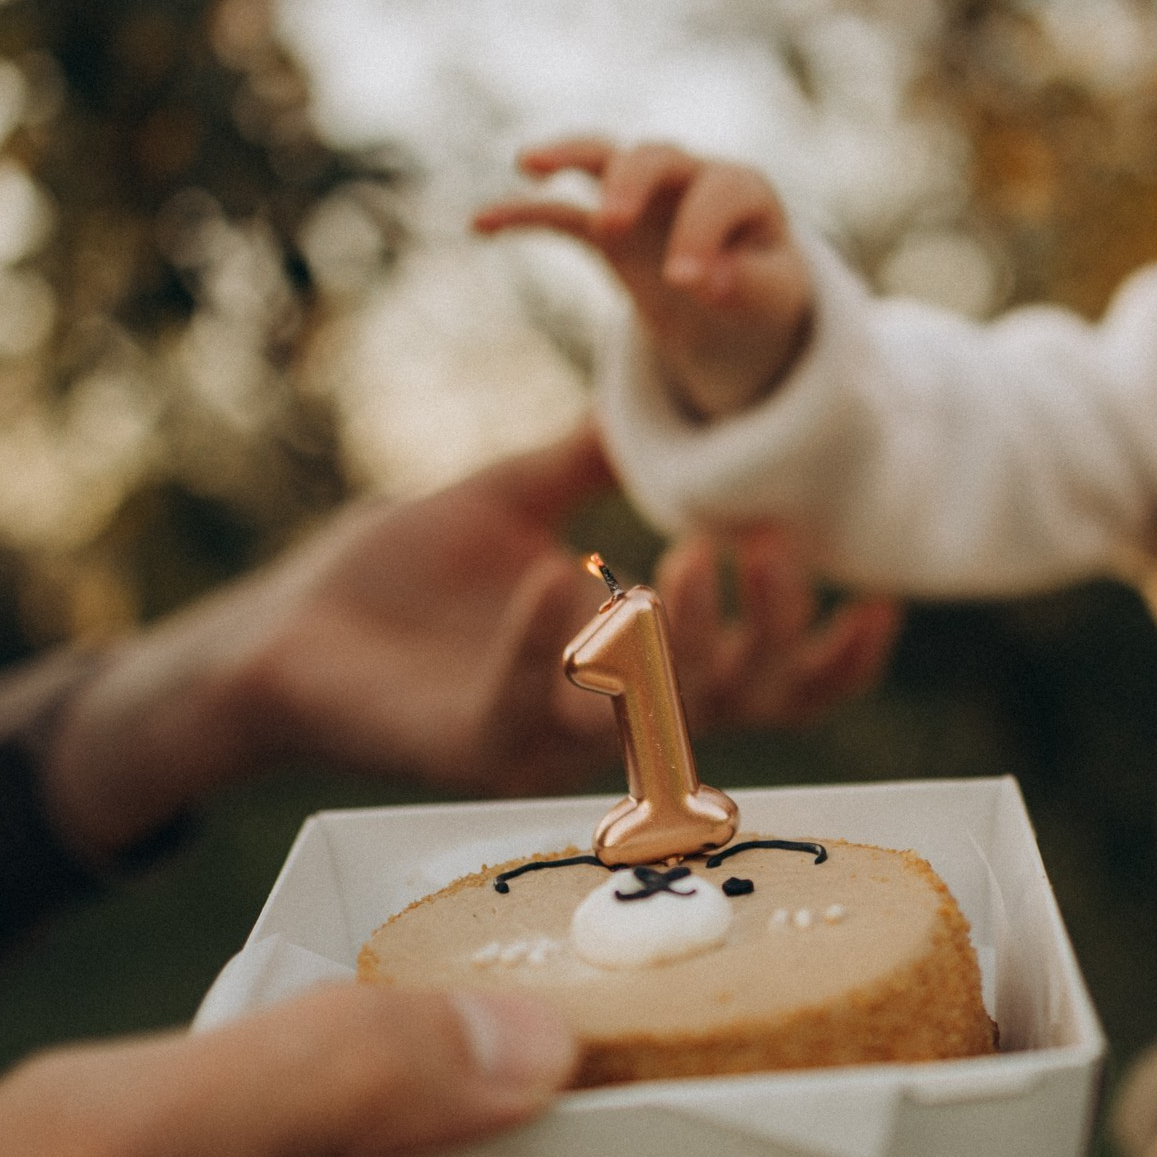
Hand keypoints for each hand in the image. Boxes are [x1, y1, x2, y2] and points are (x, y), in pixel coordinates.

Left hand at [48, 427, 901, 857]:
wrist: (277, 631)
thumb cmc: (391, 579)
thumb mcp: (507, 503)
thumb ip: (582, 467)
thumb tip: (651, 407)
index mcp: (631, 670)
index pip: (765, 687)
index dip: (830, 659)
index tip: (878, 598)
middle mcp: (603, 719)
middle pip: (739, 708)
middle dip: (775, 632)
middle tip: (769, 547)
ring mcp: (538, 742)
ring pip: (653, 717)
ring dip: (686, 637)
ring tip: (688, 555)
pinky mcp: (468, 750)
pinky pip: (528, 704)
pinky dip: (549, 639)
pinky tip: (555, 574)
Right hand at [473, 138, 812, 418]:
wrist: (741, 299)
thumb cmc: (762, 292)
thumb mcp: (770, 298)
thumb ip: (746, 288)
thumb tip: (704, 281)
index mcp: (741, 191)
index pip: (718, 194)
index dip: (700, 232)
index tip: (685, 283)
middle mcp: (688, 178)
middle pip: (654, 156)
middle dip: (630, 183)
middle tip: (612, 225)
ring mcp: (643, 196)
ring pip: (602, 157)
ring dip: (568, 156)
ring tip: (527, 163)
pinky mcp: (606, 224)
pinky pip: (559, 212)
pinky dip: (524, 214)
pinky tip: (481, 224)